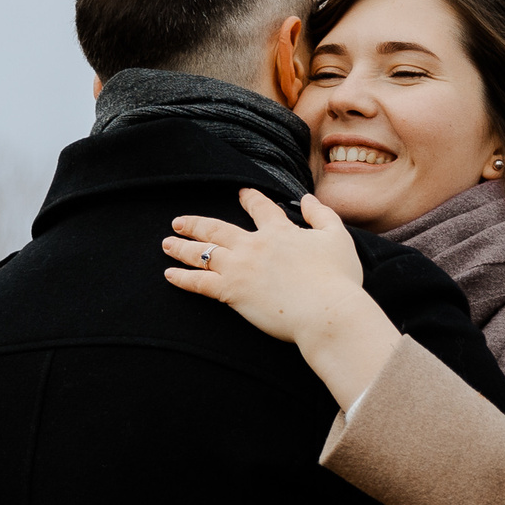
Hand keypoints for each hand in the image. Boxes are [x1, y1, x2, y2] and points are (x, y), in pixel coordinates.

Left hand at [160, 189, 404, 409]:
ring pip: (202, 253)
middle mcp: (254, 245)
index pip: (261, 208)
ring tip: (166, 243)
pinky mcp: (232, 292)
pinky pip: (199, 283)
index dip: (250, 199)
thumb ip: (321, 215)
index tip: (241, 193)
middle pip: (217, 229)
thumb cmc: (338, 279)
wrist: (326, 311)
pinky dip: (182, 278)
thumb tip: (306, 198)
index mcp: (279, 232)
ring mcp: (240, 267)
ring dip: (181, 247)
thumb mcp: (337, 237)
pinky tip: (168, 275)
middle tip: (179, 221)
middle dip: (196, 223)